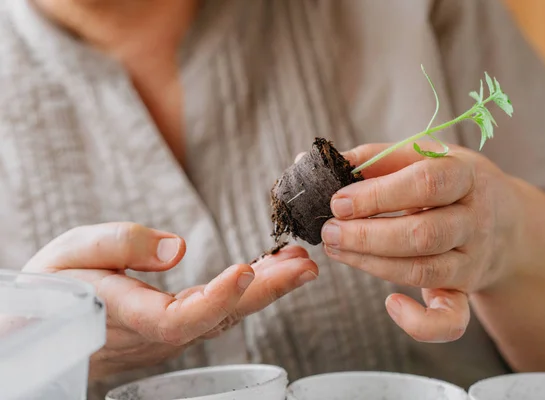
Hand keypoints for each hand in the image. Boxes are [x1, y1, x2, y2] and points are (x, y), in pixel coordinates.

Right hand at [23, 222, 317, 378]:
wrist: (42, 325)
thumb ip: (120, 246)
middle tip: (304, 266)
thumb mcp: (73, 252)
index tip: (248, 269)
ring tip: (298, 263)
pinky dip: (247, 291)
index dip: (216, 297)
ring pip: (224, 315)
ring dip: (265, 289)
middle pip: (218, 318)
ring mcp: (169, 335)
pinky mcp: (175, 328)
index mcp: (127, 315)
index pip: (179, 317)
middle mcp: (155, 334)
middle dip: (266, 292)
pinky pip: (217, 312)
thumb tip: (175, 249)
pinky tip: (268, 270)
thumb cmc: (53, 285)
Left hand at [320, 142, 521, 342]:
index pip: (427, 183)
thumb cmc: (448, 182)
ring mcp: (473, 259)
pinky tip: (391, 304)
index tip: (338, 202)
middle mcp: (475, 220)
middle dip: (367, 235)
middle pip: (423, 234)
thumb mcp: (424, 157)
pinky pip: (451, 320)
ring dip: (372, 264)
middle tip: (329, 231)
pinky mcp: (466, 291)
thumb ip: (378, 158)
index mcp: (466, 175)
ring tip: (337, 249)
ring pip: (424, 271)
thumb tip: (328, 162)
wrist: (504, 220)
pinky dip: (420, 322)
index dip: (377, 194)